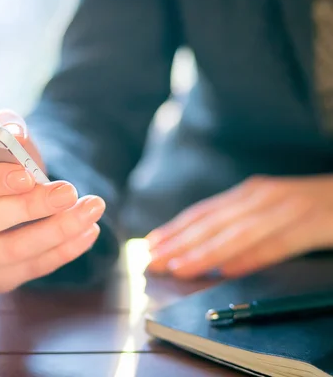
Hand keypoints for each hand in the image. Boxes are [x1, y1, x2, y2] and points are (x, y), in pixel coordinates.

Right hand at [0, 109, 104, 292]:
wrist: (3, 197)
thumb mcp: (0, 141)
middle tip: (69, 191)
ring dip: (57, 230)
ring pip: (11, 251)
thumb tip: (14, 133)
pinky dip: (63, 251)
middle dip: (31, 206)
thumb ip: (5, 128)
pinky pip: (29, 270)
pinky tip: (88, 230)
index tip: (28, 174)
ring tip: (91, 208)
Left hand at [146, 175, 332, 278]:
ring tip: (180, 268)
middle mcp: (263, 196)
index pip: (203, 213)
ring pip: (238, 233)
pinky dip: (252, 257)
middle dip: (179, 243)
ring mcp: (288, 207)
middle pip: (213, 223)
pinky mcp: (314, 222)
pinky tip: (229, 271)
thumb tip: (217, 262)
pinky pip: (278, 243)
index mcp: (250, 193)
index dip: (175, 229)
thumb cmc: (311, 206)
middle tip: (152, 261)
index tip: (150, 245)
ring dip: (206, 252)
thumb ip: (243, 230)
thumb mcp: (271, 212)